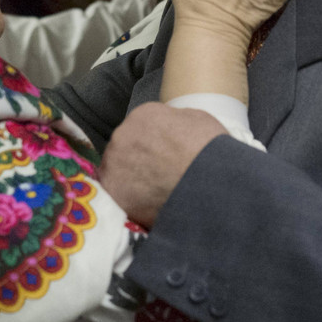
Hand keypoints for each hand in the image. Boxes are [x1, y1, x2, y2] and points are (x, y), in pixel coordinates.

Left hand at [99, 102, 226, 227]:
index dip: (154, 143)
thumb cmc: (210, 153)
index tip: (163, 156)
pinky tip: (146, 207)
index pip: (141, 127)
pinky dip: (128, 200)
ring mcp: (114, 162)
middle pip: (126, 147)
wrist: (209, 186)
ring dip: (131, 180)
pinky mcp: (111, 190)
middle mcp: (122, 135)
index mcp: (143, 115)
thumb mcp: (198, 121)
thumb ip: (175, 121)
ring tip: (154, 194)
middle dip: (139, 160)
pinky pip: (116, 194)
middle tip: (158, 176)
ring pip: (118, 170)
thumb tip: (170, 131)